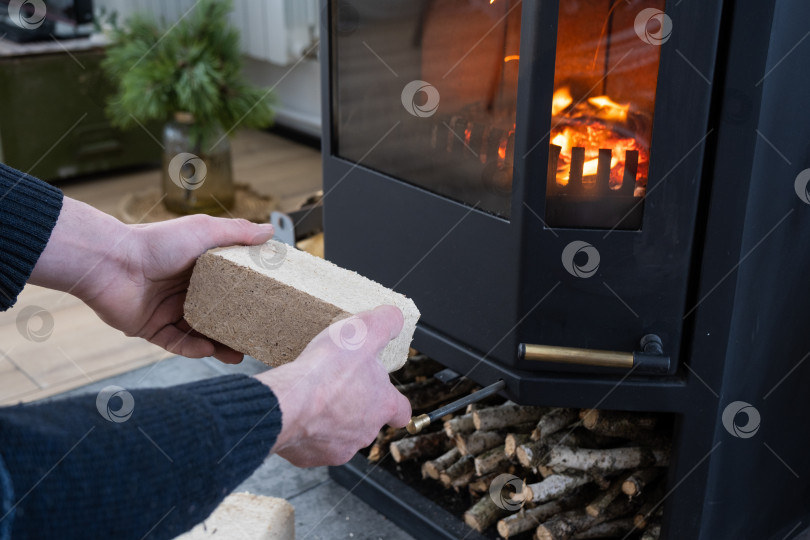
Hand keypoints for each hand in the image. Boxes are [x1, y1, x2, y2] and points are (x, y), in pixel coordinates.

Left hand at [30, 197, 273, 362]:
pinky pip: (176, 343)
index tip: (267, 307)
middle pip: (216, 313)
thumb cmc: (156, 242)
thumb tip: (269, 231)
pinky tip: (209, 350)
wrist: (110, 263)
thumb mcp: (204, 231)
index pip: (228, 286)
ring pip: (199, 332)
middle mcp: (183, 289)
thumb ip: (238, 232)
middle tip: (257, 339)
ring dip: (218, 344)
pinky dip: (193, 348)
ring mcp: (167, 310)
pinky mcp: (150, 328)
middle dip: (236, 328)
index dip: (247, 297)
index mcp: (198, 267)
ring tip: (239, 354)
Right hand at [256, 305, 411, 466]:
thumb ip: (386, 322)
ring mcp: (338, 448)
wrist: (286, 402)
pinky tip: (297, 411)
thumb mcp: (364, 331)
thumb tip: (395, 317)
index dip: (393, 401)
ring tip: (313, 397)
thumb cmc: (326, 370)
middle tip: (336, 384)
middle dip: (354, 405)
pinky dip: (305, 431)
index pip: (401, 411)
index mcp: (382, 405)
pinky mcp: (310, 457)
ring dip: (330, 419)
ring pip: (339, 434)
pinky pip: (311, 444)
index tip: (385, 395)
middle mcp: (364, 432)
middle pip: (366, 420)